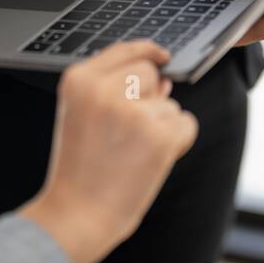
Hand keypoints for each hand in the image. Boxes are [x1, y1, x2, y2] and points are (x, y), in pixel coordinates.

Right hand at [19, 41, 197, 262]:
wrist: (77, 213)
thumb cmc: (80, 167)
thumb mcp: (80, 114)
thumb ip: (115, 88)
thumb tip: (165, 79)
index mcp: (78, 80)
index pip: (124, 49)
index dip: (147, 50)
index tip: (161, 55)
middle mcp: (104, 90)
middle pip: (150, 72)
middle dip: (150, 96)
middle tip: (128, 131)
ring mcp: (133, 113)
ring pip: (169, 104)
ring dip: (160, 125)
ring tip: (131, 152)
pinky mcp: (160, 137)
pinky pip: (187, 124)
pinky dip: (178, 142)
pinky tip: (151, 159)